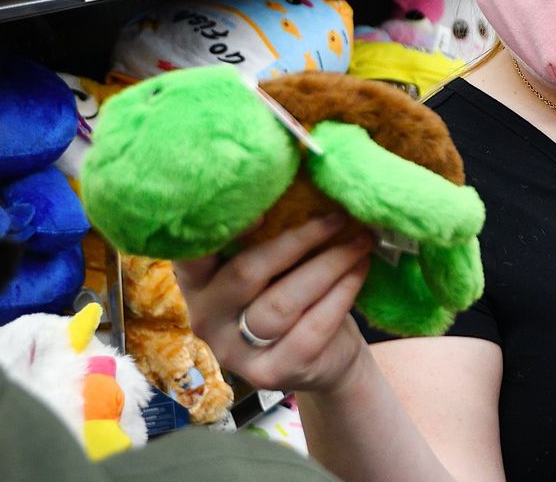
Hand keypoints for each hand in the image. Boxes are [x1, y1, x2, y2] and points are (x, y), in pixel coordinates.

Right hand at [175, 213, 373, 393]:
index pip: (195, 251)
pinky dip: (341, 294)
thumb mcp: (271, 262)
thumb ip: (266, 233)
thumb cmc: (292, 291)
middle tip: (338, 214)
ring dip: (328, 264)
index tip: (261, 203)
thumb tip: (299, 181)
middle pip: (247, 271)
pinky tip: (360, 269)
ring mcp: (234, 352)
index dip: (223, 227)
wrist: (323, 357)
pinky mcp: (270, 374)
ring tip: (359, 240)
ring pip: (282, 302)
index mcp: (196, 281)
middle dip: (299, 238)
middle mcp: (204, 318)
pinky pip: (311, 328)